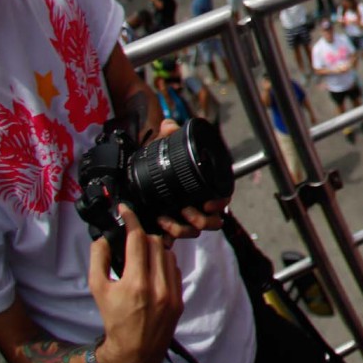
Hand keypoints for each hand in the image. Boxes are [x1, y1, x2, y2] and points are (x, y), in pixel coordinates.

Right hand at [89, 207, 183, 362]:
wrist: (134, 351)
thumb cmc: (113, 320)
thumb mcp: (97, 291)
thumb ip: (98, 260)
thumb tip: (104, 237)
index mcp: (134, 283)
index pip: (137, 239)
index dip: (131, 220)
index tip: (126, 210)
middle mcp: (156, 286)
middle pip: (154, 242)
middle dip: (141, 236)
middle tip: (130, 238)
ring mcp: (171, 292)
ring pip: (167, 253)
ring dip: (154, 249)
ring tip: (140, 257)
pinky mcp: (180, 297)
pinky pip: (174, 269)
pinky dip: (163, 264)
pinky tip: (152, 271)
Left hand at [149, 120, 226, 240]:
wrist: (139, 181)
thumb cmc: (159, 165)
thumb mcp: (163, 148)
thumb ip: (168, 134)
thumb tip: (169, 124)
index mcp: (204, 187)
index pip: (222, 198)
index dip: (219, 203)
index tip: (208, 203)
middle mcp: (198, 205)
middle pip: (213, 221)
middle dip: (202, 219)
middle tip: (188, 211)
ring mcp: (186, 218)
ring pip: (196, 231)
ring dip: (185, 227)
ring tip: (171, 218)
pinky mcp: (172, 228)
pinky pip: (178, 238)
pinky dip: (171, 233)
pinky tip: (161, 224)